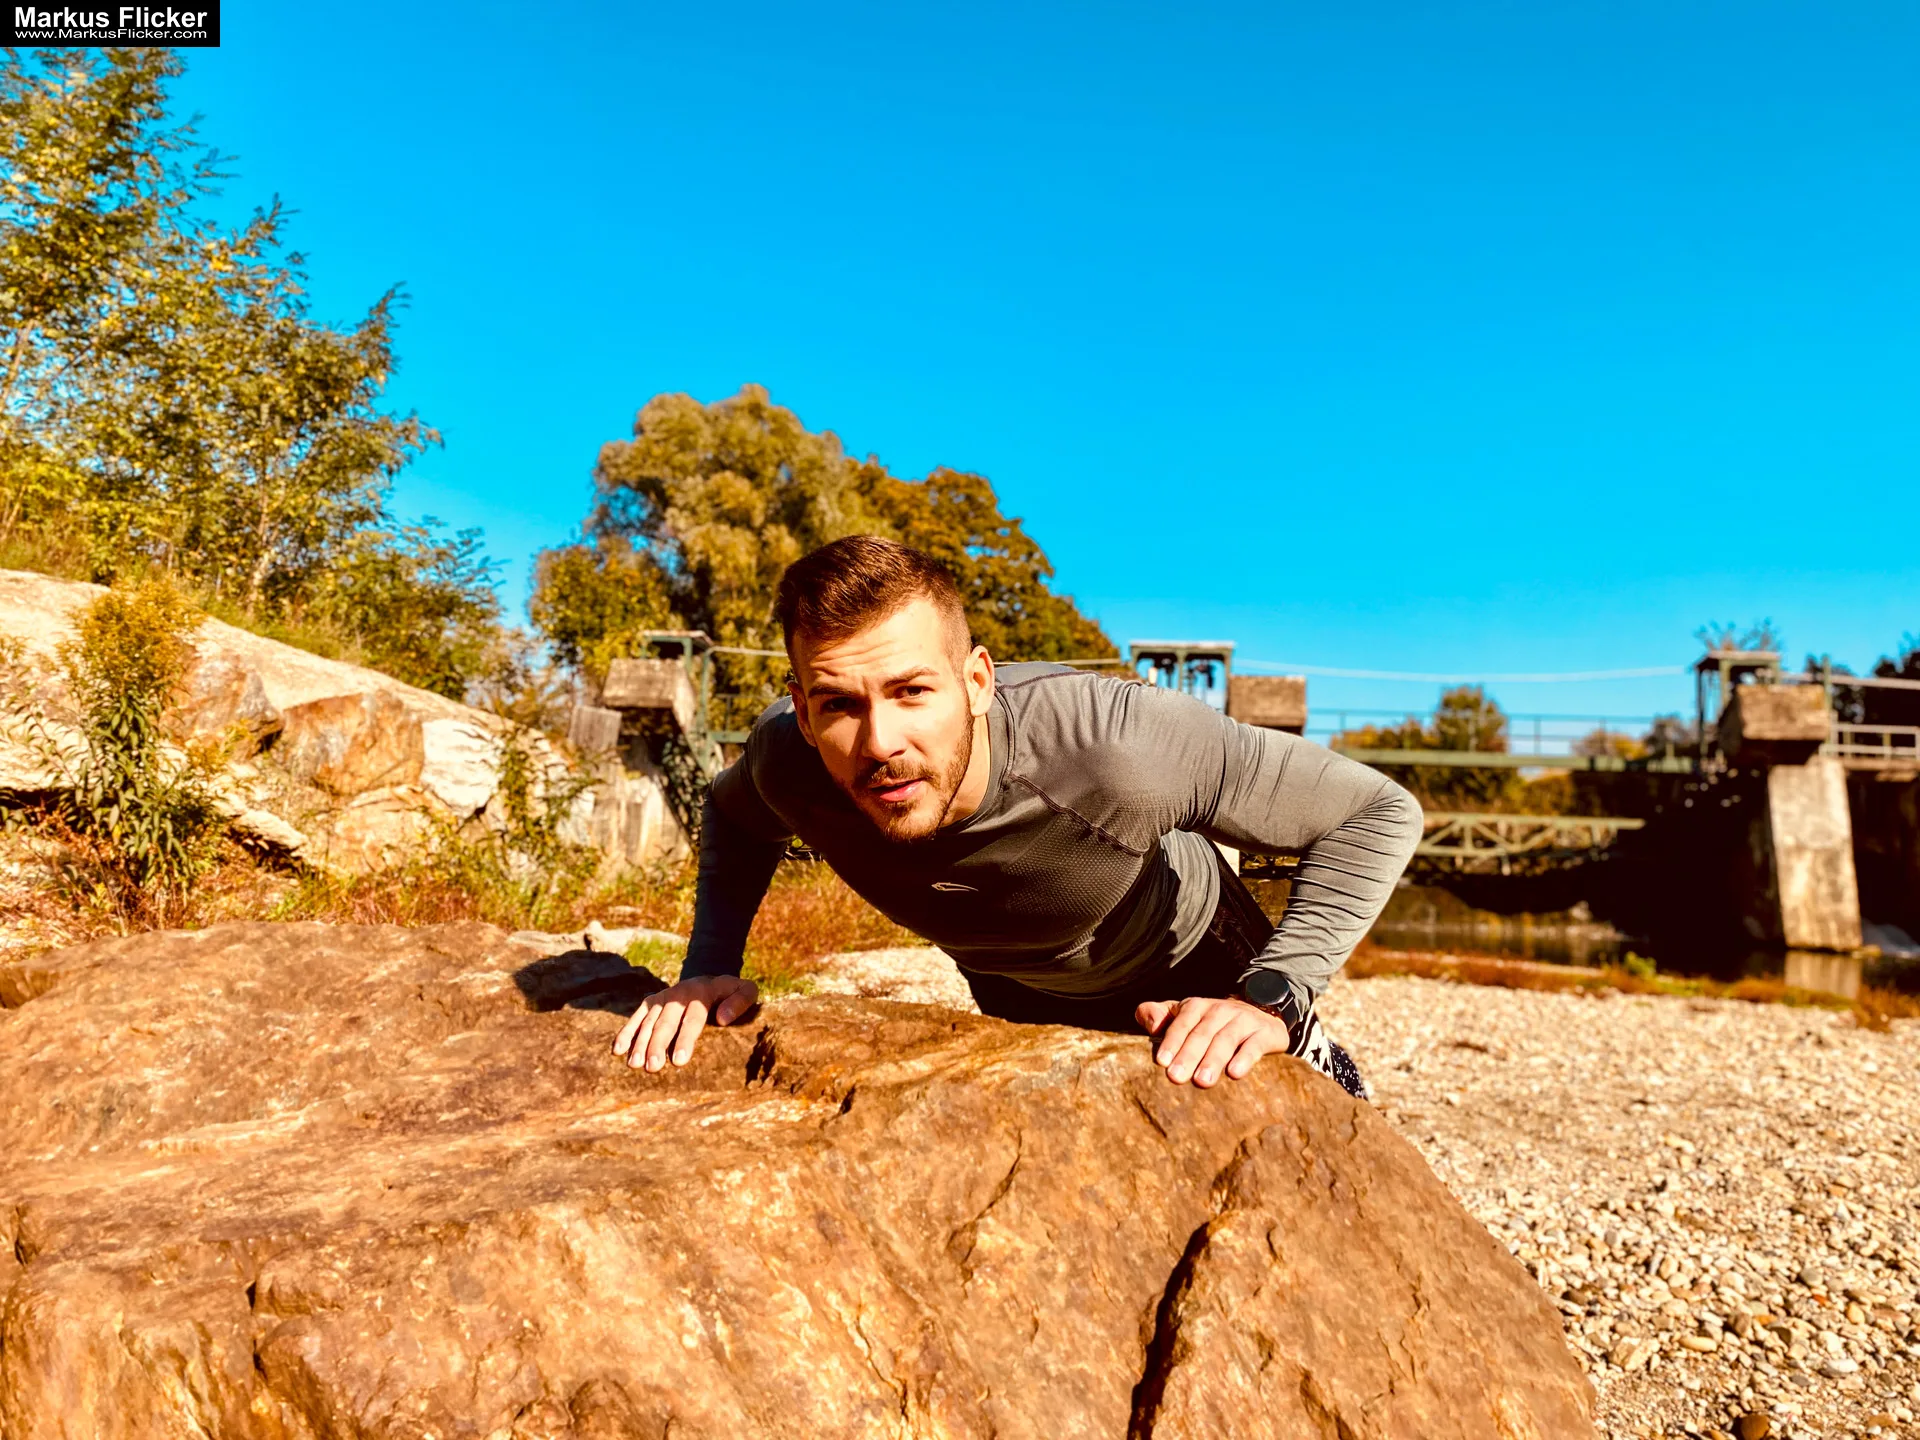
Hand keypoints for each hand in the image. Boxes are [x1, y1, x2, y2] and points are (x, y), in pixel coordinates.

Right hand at [612, 974, 758, 1071]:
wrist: (710, 979)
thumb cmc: (732, 994)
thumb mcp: (746, 991)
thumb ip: (741, 1001)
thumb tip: (723, 1019)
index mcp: (703, 992)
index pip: (693, 1017)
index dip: (685, 1039)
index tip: (678, 1061)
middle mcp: (680, 993)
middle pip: (667, 1021)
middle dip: (658, 1045)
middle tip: (652, 1068)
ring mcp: (663, 997)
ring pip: (649, 1021)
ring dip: (639, 1042)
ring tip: (634, 1065)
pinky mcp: (651, 1002)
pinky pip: (636, 1017)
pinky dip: (626, 1033)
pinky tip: (617, 1051)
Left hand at [1134, 995, 1291, 1087]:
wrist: (1262, 1012)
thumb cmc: (1213, 1023)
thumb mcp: (1185, 1015)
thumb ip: (1160, 1015)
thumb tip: (1147, 1022)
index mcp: (1197, 1006)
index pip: (1182, 1023)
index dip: (1172, 1041)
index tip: (1161, 1062)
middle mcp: (1220, 1010)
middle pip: (1202, 1034)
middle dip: (1188, 1055)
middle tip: (1176, 1077)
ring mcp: (1244, 1021)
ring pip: (1226, 1040)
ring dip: (1213, 1060)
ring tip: (1202, 1081)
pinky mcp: (1265, 1034)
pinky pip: (1254, 1046)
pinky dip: (1245, 1058)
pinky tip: (1235, 1073)